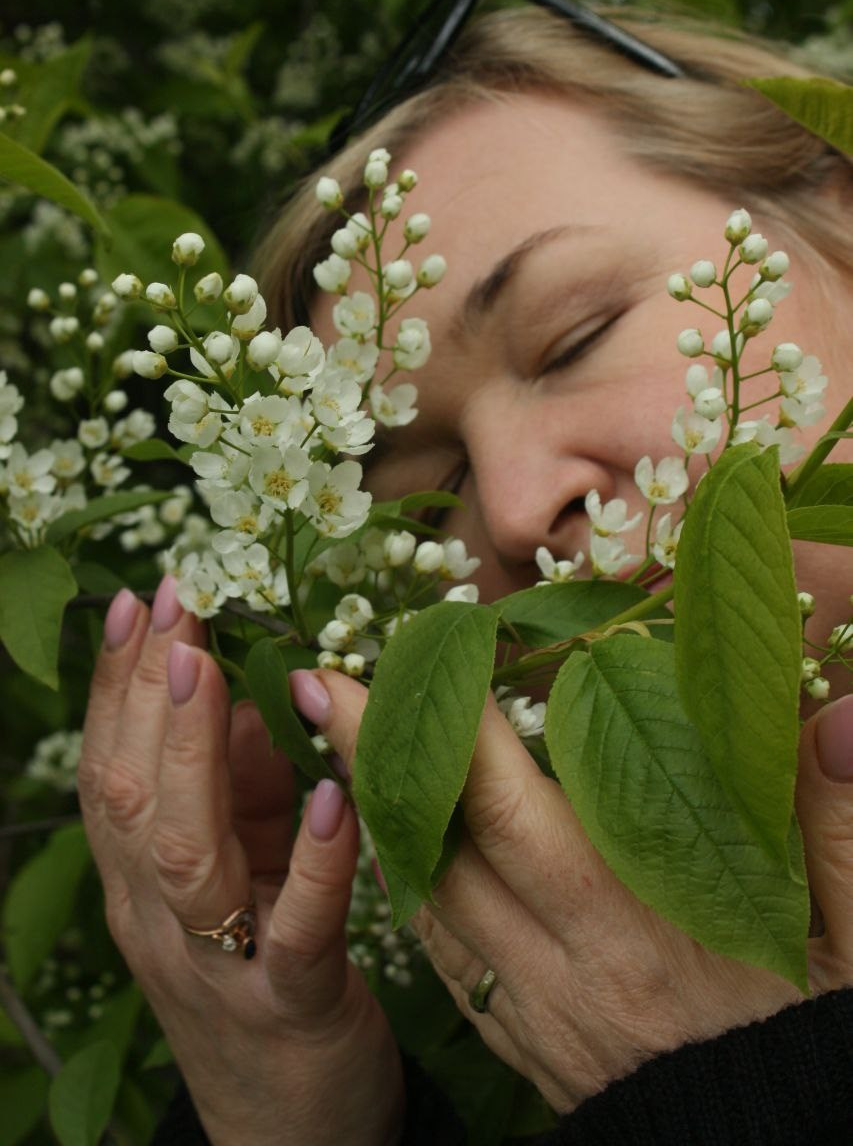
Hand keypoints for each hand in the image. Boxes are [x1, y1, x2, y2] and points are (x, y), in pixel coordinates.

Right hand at [78, 577, 403, 1145]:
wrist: (289, 1136)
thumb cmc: (263, 976)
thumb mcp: (239, 873)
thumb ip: (235, 789)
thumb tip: (244, 693)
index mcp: (143, 882)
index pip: (112, 767)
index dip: (118, 683)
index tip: (138, 599)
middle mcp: (158, 920)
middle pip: (132, 795)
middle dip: (149, 691)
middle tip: (173, 602)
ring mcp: (218, 966)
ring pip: (186, 855)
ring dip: (195, 753)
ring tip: (210, 667)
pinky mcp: (291, 1007)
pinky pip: (297, 931)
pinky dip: (314, 862)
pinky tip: (331, 799)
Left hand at [291, 668, 852, 1113]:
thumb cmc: (811, 1040)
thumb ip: (843, 827)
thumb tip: (839, 718)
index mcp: (640, 918)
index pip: (514, 804)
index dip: (456, 722)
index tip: (419, 651)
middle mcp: (565, 961)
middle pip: (441, 843)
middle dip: (375, 753)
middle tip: (322, 680)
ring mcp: (535, 1009)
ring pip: (428, 901)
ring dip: (377, 816)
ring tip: (339, 741)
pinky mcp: (526, 1043)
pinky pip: (444, 957)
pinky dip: (412, 891)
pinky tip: (399, 843)